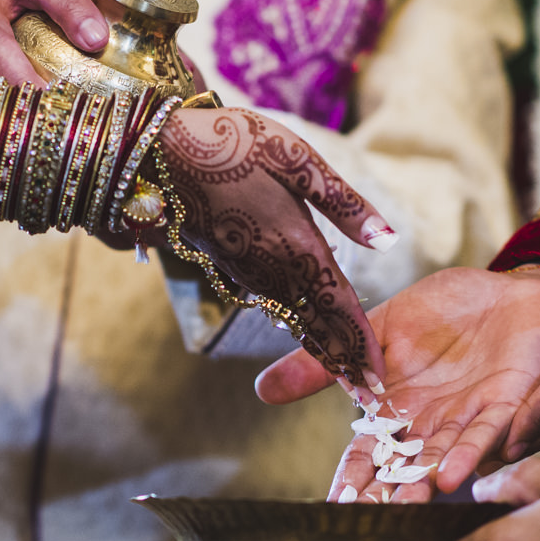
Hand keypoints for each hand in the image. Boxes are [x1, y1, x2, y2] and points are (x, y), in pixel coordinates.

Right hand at [158, 106, 392, 388]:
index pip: (338, 305)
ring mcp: (248, 272)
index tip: (378, 378)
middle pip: (318, 324)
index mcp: (296, 244)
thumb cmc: (229, 144)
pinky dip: (297, 327)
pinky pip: (274, 305)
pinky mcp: (231, 267)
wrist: (151, 156)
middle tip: (370, 396)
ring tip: (347, 377)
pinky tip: (308, 336)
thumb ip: (343, 202)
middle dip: (345, 360)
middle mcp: (272, 269)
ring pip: (294, 319)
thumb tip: (388, 239)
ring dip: (322, 349)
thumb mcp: (295, 158)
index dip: (360, 343)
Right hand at [257, 266, 539, 501]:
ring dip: (423, 488)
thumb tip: (262, 390)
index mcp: (397, 413)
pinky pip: (486, 434)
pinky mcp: (507, 404)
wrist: (507, 288)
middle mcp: (431, 428)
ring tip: (404, 512)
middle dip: (386, 499)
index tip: (329, 512)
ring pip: (442, 462)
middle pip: (403, 472)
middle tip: (367, 528)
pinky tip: (450, 477)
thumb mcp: (373, 329)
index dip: (350, 484)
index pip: (366, 458)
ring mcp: (469, 420)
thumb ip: (325, 361)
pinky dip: (468, 455)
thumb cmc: (446, 311)